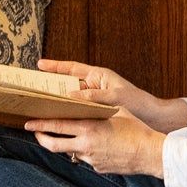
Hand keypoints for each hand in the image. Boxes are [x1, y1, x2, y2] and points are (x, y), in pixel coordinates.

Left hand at [25, 109, 167, 177]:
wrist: (151, 153)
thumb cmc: (136, 129)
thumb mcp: (115, 111)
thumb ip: (96, 107)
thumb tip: (81, 101)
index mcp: (88, 129)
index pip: (56, 127)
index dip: (40, 125)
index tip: (28, 123)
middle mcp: (85, 145)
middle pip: (53, 145)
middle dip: (41, 138)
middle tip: (36, 133)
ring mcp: (90, 159)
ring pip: (71, 151)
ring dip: (67, 144)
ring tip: (70, 136)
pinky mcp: (97, 168)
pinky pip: (86, 159)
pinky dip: (86, 152)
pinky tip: (98, 146)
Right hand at [34, 59, 149, 111]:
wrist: (152, 117)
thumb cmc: (137, 102)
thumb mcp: (115, 97)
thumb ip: (94, 96)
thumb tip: (71, 97)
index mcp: (98, 76)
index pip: (72, 68)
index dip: (55, 66)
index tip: (39, 65)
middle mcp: (94, 86)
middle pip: (68, 83)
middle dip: (52, 85)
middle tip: (34, 88)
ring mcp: (94, 98)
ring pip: (70, 99)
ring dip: (58, 102)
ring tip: (41, 107)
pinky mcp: (95, 111)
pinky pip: (77, 111)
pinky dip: (68, 115)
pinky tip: (59, 121)